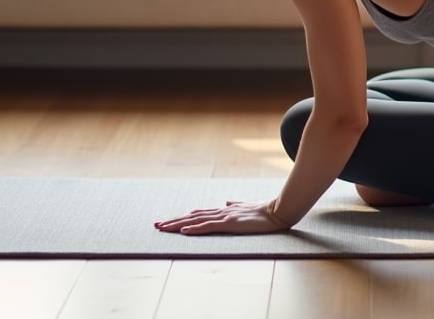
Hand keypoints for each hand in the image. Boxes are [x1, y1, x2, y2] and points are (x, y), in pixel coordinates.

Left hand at [154, 199, 290, 235]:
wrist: (277, 211)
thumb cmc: (263, 211)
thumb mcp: (245, 208)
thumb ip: (235, 204)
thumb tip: (226, 201)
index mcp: (223, 210)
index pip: (197, 214)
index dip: (182, 217)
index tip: (168, 221)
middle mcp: (220, 212)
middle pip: (191, 216)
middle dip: (173, 221)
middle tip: (156, 225)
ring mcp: (224, 217)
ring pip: (195, 220)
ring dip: (178, 225)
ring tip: (163, 228)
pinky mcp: (230, 224)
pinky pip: (208, 227)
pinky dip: (195, 229)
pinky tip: (184, 231)